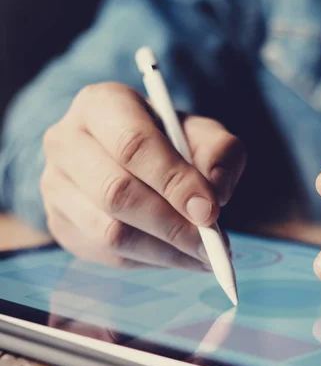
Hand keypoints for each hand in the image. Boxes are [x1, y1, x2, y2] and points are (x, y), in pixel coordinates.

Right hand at [41, 82, 245, 269]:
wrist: (132, 155)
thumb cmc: (170, 140)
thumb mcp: (203, 134)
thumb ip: (219, 154)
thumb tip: (216, 196)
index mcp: (101, 104)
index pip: (133, 144)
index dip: (174, 182)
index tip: (209, 212)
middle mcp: (66, 141)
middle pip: (116, 192)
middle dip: (172, 225)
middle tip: (212, 245)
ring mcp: (55, 185)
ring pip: (109, 232)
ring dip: (165, 251)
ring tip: (203, 256)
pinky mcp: (59, 222)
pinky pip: (106, 254)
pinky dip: (150, 261)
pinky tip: (179, 256)